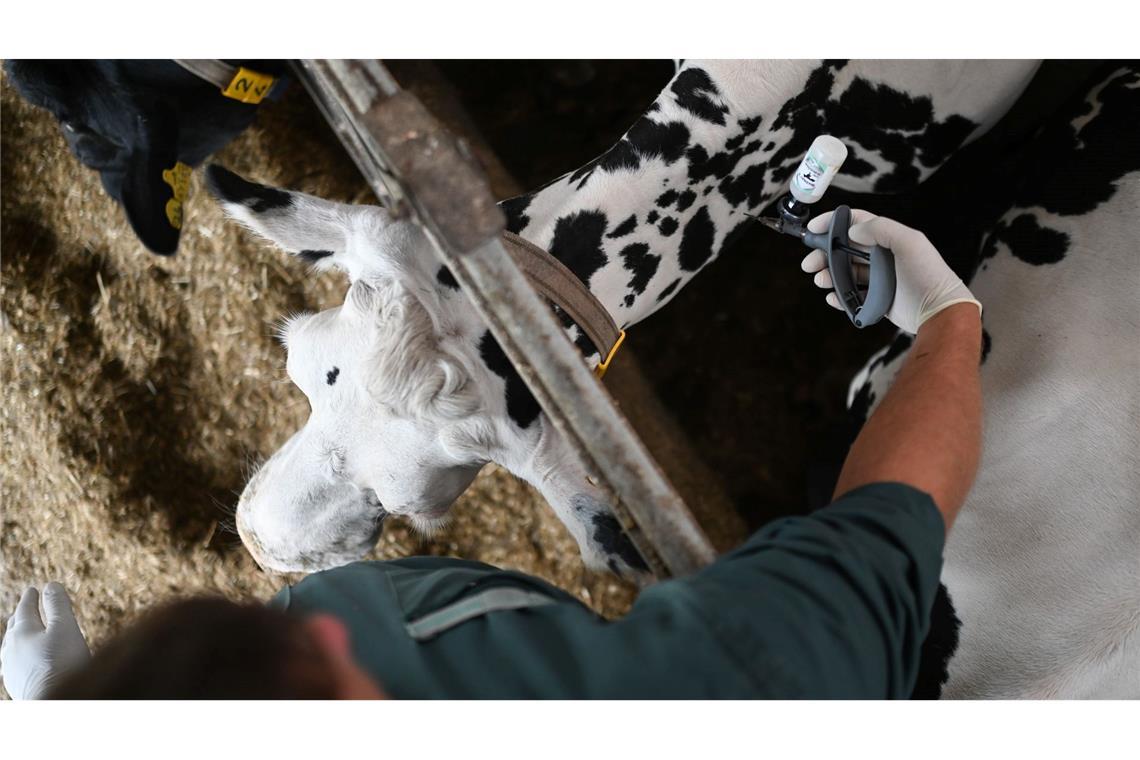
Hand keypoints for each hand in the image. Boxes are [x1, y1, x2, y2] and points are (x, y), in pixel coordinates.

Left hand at [2, 583, 90, 698]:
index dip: (30, 597)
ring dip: (18, 636)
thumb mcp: (65, 627)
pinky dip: (20, 654)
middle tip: (26, 607)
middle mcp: (11, 648)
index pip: (24, 608)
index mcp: (22, 631)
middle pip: (14, 627)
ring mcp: (10, 668)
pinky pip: (14, 663)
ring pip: (11, 646)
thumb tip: (50, 584)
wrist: (53, 701)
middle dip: (21, 615)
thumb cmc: (61, 662)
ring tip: (24, 633)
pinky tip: (24, 660)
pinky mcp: (14, 684)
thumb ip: (57, 605)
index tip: (34, 590)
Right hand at [800, 209, 980, 333]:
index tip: (813, 230)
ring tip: (820, 281)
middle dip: (824, 254)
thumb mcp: (909, 242)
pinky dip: (839, 297)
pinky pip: (852, 296)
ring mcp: (878, 279)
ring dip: (828, 275)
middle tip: (809, 264)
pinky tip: (832, 298)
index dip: (832, 223)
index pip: (856, 223)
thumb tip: (852, 231)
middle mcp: (882, 257)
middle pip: (844, 249)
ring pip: (845, 273)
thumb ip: (880, 229)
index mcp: (888, 239)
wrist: (939, 311)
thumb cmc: (928, 275)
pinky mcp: (877, 300)